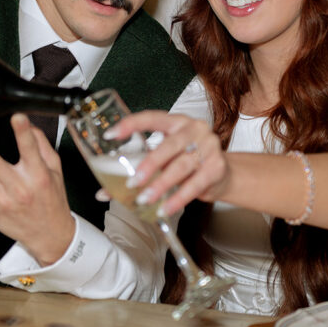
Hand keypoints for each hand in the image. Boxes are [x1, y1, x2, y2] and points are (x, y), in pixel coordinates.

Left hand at [0, 114, 75, 264]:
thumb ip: (42, 145)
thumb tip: (28, 124)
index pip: (31, 150)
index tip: (17, 117)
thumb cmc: (52, 199)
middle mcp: (20, 188)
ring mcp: (2, 202)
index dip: (24, 132)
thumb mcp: (56, 170)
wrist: (48, 234)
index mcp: (38, 176)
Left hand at [106, 111, 227, 215]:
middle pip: (170, 145)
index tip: (111, 135)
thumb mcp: (165, 159)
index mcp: (176, 122)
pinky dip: (177, 199)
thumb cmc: (188, 162)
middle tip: (133, 182)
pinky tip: (165, 208)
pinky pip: (194, 185)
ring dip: (161, 185)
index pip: (152, 117)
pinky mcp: (216, 168)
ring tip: (145, 199)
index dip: (131, 124)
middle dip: (149, 165)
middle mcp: (194, 130)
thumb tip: (104, 193)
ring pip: (181, 167)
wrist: (223, 173)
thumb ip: (138, 170)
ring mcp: (208, 147)